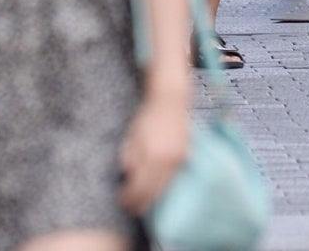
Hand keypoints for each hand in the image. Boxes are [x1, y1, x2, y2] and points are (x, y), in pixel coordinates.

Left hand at [118, 97, 189, 214]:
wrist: (170, 102)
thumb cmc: (146, 119)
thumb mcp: (131, 139)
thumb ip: (129, 160)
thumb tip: (128, 179)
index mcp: (151, 156)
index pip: (138, 188)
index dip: (128, 198)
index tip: (121, 200)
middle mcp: (167, 162)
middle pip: (153, 193)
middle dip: (140, 202)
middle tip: (130, 205)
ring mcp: (179, 160)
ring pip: (165, 188)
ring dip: (153, 196)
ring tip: (142, 198)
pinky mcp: (186, 157)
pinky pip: (173, 178)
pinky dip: (164, 185)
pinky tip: (157, 186)